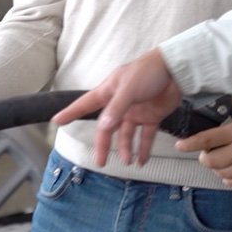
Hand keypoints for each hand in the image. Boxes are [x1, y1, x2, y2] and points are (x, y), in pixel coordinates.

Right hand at [52, 49, 183, 166]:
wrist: (176, 70)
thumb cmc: (148, 72)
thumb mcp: (129, 88)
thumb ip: (116, 108)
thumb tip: (103, 127)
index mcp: (109, 92)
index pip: (85, 104)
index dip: (70, 112)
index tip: (56, 121)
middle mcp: (119, 104)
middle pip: (106, 128)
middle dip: (102, 145)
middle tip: (100, 162)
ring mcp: (135, 111)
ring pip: (125, 135)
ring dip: (125, 148)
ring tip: (127, 162)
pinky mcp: (151, 116)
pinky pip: (145, 136)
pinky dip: (143, 148)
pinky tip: (142, 160)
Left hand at [175, 97, 231, 186]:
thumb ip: (226, 103)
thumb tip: (205, 98)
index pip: (206, 139)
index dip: (189, 144)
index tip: (179, 145)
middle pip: (211, 161)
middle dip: (203, 157)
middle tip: (204, 152)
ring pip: (221, 173)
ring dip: (214, 167)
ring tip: (217, 159)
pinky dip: (226, 177)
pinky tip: (228, 169)